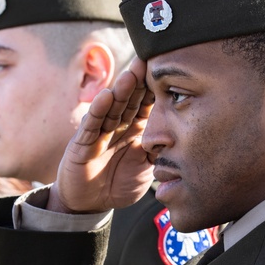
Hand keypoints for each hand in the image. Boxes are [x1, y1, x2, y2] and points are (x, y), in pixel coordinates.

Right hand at [48, 59, 154, 213]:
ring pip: (112, 108)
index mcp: (136, 130)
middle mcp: (119, 126)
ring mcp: (100, 132)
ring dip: (121, 92)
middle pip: (130, 100)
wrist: (89, 204)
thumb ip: (159, 153)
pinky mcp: (84, 143)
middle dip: (139, 81)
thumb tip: (179, 139)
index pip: (147, 105)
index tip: (166, 71)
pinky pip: (92, 125)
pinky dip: (98, 111)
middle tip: (149, 61)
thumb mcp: (146, 169)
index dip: (155, 89)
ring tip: (131, 75)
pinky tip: (105, 97)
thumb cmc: (118, 184)